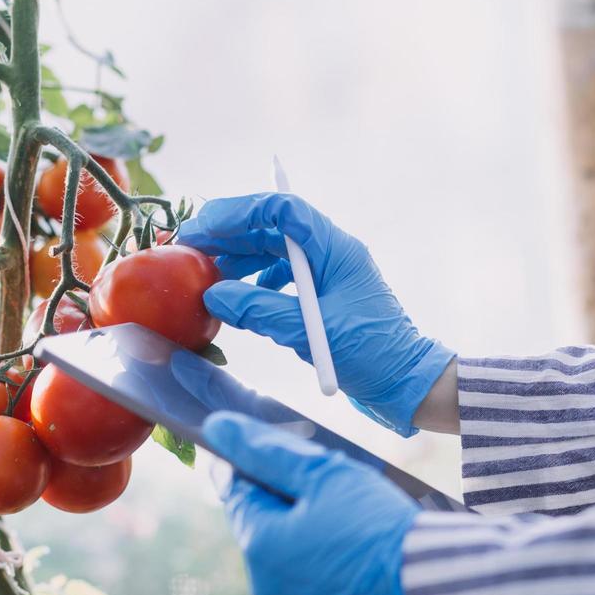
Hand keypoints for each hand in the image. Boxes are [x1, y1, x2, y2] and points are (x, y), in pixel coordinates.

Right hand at [176, 193, 453, 435]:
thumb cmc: (372, 356)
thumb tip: (214, 294)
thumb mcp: (312, 332)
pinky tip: (237, 298)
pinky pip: (280, 275)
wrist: (407, 384)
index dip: (237, 212)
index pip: (281, 210)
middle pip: (272, 226)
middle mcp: (330, 252)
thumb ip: (261, 311)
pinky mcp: (321, 295)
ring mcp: (326, 272)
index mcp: (336, 249)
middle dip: (228, 233)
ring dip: (238, 258)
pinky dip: (254, 282)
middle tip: (187, 248)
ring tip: (205, 274)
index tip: (201, 228)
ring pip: (272, 250)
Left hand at [204, 411, 417, 594]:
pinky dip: (325, 550)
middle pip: (262, 518)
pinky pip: (311, 570)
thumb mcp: (322, 473)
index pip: (236, 488)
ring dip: (306, 521)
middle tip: (328, 477)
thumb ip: (267, 450)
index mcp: (258, 544)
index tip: (281, 447)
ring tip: (348, 508)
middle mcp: (265, 581)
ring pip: (287, 545)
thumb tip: (218, 428)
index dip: (255, 461)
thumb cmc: (374, 522)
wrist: (427, 582)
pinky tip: (357, 537)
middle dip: (286, 493)